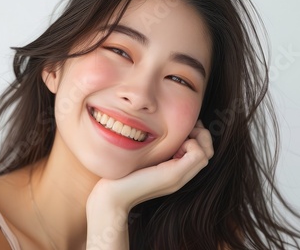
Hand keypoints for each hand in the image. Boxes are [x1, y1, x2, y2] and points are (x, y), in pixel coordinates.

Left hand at [87, 120, 213, 211]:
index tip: (183, 128)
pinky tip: (176, 144)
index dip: (197, 136)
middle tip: (187, 128)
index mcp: (174, 171)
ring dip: (198, 138)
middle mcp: (180, 176)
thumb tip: (159, 129)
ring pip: (207, 153)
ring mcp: (179, 177)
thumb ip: (154, 148)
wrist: (113, 195)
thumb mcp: (142, 157)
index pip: (200, 152)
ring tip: (181, 136)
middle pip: (208, 152)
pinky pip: (199, 155)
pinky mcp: (174, 175)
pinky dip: (193, 144)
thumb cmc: (122, 175)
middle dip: (202, 134)